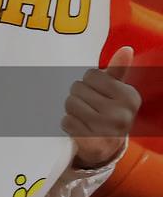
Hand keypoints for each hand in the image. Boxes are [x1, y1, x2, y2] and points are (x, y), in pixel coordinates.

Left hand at [62, 45, 141, 168]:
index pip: (92, 74)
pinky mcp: (92, 143)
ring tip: (84, 118)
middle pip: (78, 88)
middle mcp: (122, 114)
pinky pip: (66, 121)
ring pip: (70, 103)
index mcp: (130, 97)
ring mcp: (108, 130)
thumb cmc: (107, 112)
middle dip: (79, 96)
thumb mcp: (115, 92)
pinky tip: (79, 128)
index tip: (98, 95)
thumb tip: (126, 49)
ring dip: (72, 110)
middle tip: (89, 108)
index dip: (89, 83)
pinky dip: (68, 123)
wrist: (106, 147)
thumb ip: (117, 70)